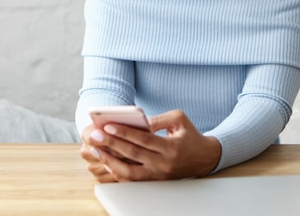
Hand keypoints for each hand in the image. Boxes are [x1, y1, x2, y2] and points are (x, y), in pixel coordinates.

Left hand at [80, 110, 220, 181]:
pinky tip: (106, 162)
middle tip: (95, 136)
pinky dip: (117, 172)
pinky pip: (132, 179)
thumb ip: (158, 119)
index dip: (125, 133)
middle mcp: (163, 163)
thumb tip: (136, 121)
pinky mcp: (154, 181)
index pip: (144, 140)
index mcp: (171, 147)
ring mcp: (158, 175)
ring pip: (129, 172)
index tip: (108, 126)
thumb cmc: (189, 135)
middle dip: (111, 144)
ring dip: (110, 161)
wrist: (204, 158)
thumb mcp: (179, 119)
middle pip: (133, 154)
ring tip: (96, 150)